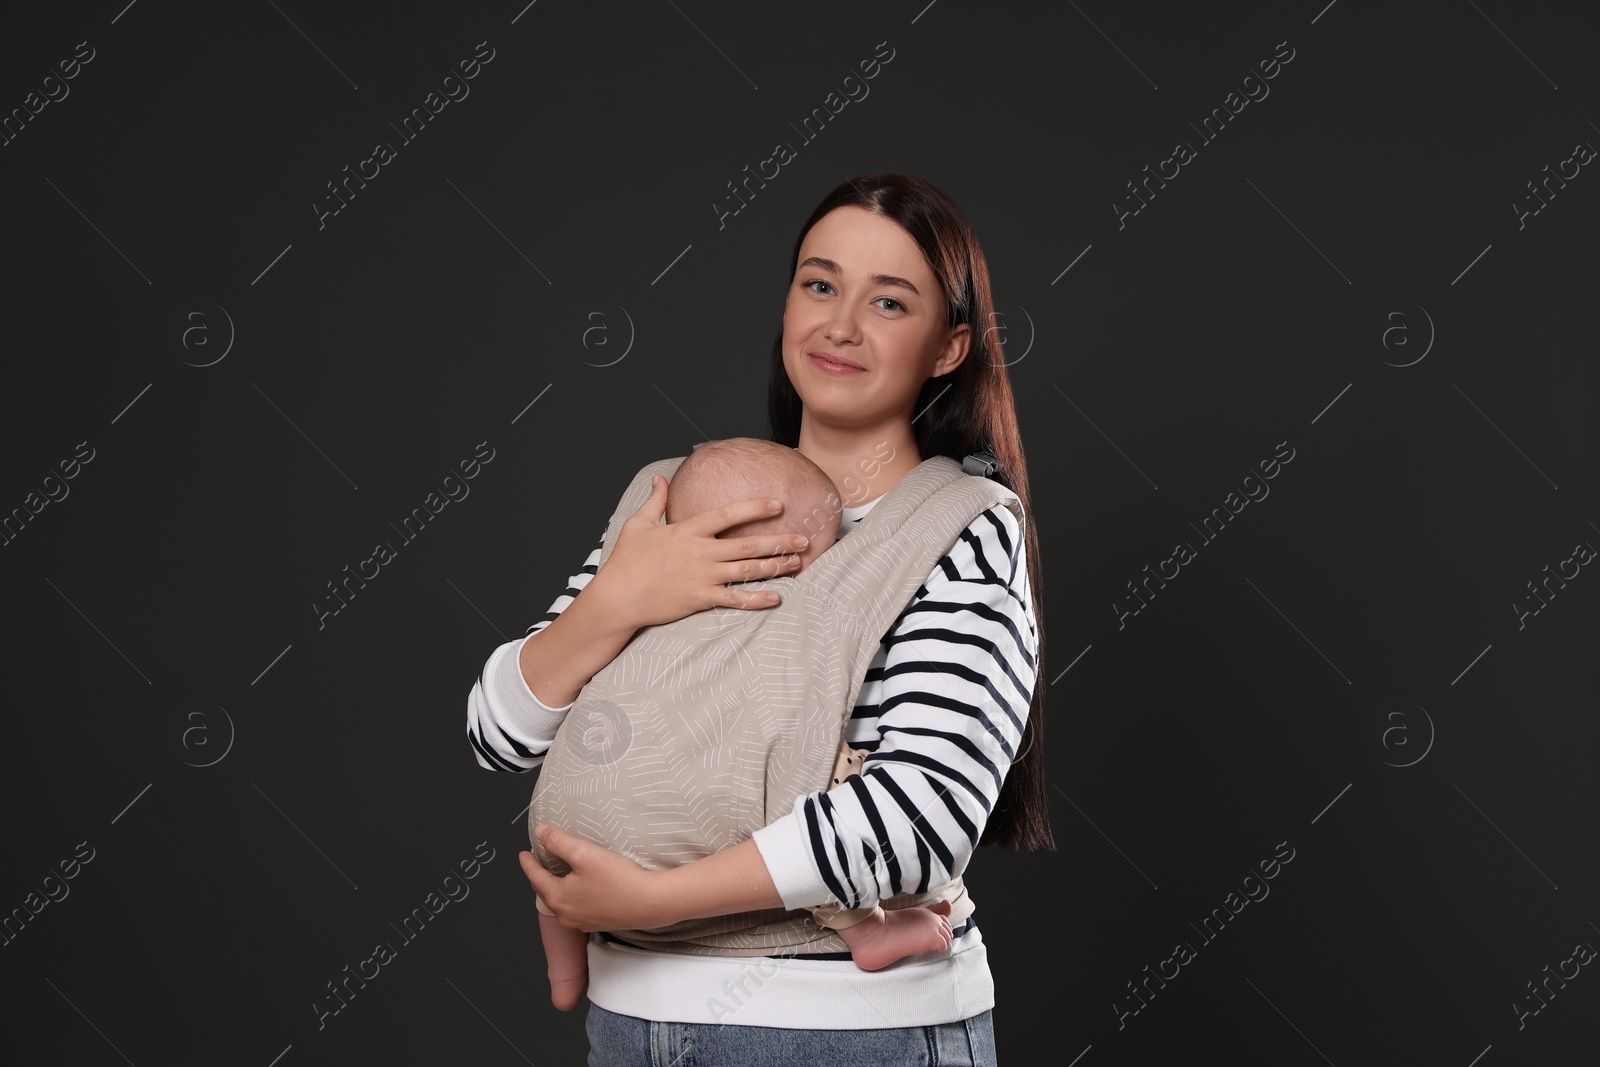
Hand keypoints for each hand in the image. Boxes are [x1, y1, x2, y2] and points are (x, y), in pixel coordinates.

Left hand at [521, 825, 677, 931]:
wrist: (651, 903)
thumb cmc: (619, 879)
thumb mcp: (585, 853)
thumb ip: (558, 842)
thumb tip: (540, 833)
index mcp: (558, 897)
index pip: (535, 877)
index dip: (528, 863)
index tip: (523, 854)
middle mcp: (566, 914)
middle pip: (546, 891)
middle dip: (540, 877)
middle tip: (538, 863)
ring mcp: (582, 922)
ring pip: (561, 902)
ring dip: (556, 888)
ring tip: (558, 874)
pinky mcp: (598, 922)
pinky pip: (577, 908)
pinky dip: (572, 896)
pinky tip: (581, 889)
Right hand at [591, 475, 808, 629]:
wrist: (617, 598)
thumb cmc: (626, 562)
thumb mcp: (638, 525)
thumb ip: (655, 501)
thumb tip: (660, 479)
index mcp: (687, 531)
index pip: (727, 515)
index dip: (754, 507)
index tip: (778, 503)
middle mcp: (699, 552)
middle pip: (747, 544)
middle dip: (778, 541)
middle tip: (803, 538)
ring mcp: (702, 577)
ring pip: (747, 571)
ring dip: (775, 566)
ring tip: (797, 563)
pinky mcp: (700, 599)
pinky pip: (735, 600)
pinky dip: (757, 599)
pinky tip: (776, 597)